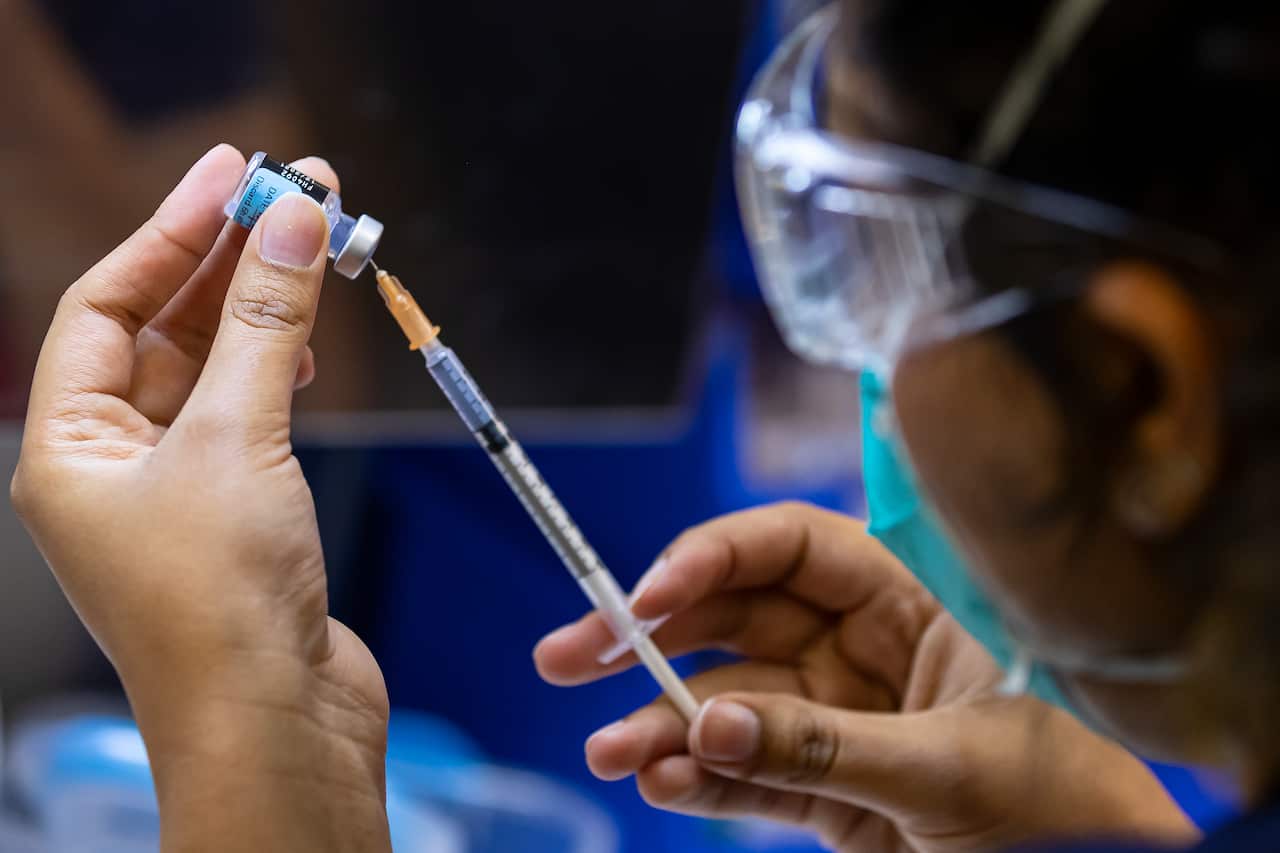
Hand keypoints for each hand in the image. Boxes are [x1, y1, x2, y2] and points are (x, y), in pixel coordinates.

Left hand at [11, 146, 389, 851]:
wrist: (278, 726)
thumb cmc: (222, 609)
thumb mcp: (237, 438)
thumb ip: (265, 322)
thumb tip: (295, 222)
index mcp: (69, 451)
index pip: (106, 307)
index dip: (170, 232)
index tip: (235, 175)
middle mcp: (114, 467)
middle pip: (164, 331)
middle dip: (229, 262)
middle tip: (297, 196)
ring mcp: (179, 492)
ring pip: (214, 371)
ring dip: (263, 311)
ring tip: (316, 251)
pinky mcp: (241, 514)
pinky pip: (252, 414)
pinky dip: (282, 370)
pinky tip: (309, 344)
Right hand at [535, 502, 1195, 851]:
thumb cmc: (1067, 806)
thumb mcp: (951, 769)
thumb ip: (827, 748)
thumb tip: (710, 722)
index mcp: (913, 604)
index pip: (794, 549)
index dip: (713, 557)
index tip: (644, 593)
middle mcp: (865, 651)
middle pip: (737, 618)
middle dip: (651, 634)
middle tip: (570, 652)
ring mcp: (839, 720)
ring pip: (729, 701)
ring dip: (661, 722)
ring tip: (608, 750)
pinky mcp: (827, 790)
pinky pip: (748, 773)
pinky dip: (700, 780)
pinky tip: (657, 781)